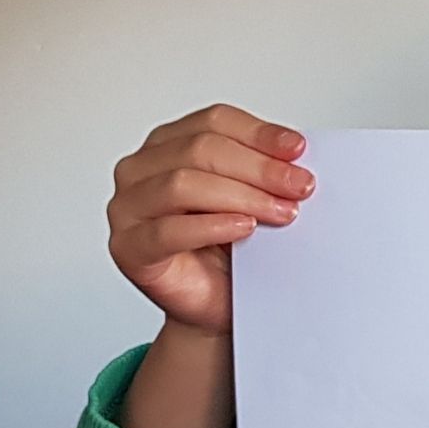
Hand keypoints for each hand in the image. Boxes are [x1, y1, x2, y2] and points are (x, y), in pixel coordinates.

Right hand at [107, 104, 312, 335]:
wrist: (218, 304)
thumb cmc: (233, 249)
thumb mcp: (255, 198)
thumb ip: (266, 170)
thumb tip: (296, 152)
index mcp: (169, 144)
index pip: (213, 122)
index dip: (259, 133)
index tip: (299, 149)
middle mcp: (141, 169)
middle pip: (200, 150)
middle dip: (259, 167)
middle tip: (301, 187)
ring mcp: (127, 208)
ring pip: (181, 184)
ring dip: (241, 196)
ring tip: (281, 212)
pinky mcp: (128, 248)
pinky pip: (167, 231)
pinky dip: (211, 226)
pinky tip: (245, 228)